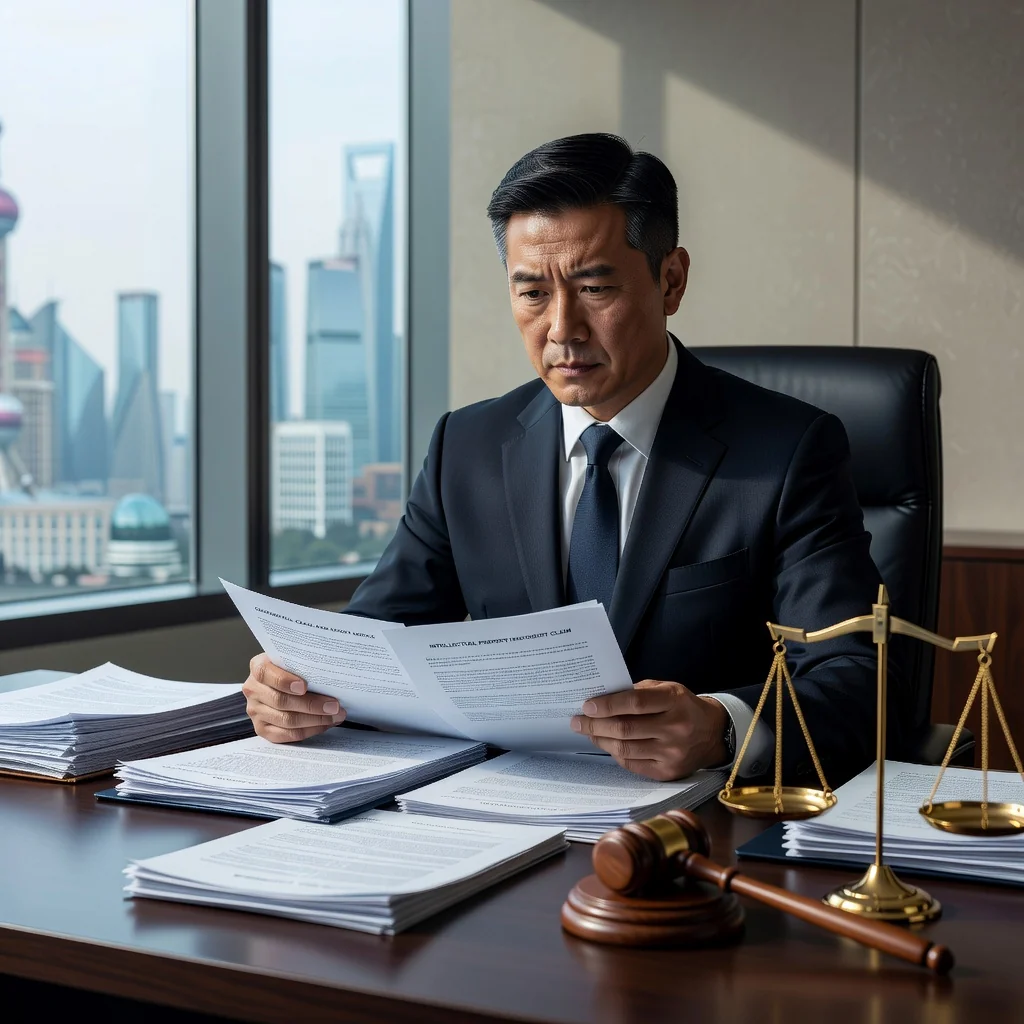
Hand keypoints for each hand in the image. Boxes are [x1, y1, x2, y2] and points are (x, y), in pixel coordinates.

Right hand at [242, 653, 346, 742]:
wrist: (276, 683)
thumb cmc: (290, 669)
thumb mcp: (292, 660)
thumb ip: (303, 664)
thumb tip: (329, 673)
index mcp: (258, 667)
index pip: (265, 673)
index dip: (284, 681)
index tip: (304, 686)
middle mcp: (253, 690)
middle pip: (281, 701)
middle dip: (312, 705)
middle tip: (334, 705)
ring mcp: (256, 711)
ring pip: (287, 720)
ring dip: (315, 720)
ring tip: (335, 716)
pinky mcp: (262, 729)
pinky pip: (287, 735)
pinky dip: (309, 730)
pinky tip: (324, 725)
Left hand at [570, 680, 727, 780]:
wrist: (712, 734)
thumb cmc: (682, 706)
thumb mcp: (666, 688)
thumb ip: (638, 692)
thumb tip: (602, 699)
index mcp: (674, 701)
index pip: (635, 703)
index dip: (607, 705)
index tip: (587, 706)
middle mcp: (675, 728)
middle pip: (625, 728)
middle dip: (595, 724)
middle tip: (577, 721)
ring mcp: (672, 753)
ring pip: (625, 748)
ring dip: (600, 740)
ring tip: (587, 732)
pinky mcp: (668, 772)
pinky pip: (632, 764)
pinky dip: (615, 753)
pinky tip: (606, 743)